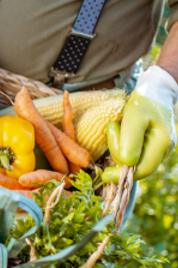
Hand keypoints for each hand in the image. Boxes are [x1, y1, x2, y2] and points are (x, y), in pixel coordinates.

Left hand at [102, 65, 177, 182]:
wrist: (153, 92)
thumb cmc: (144, 102)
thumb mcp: (134, 116)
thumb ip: (130, 139)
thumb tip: (127, 163)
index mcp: (162, 143)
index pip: (143, 170)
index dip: (123, 175)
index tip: (104, 175)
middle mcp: (163, 150)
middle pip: (135, 166)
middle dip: (117, 152)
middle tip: (112, 128)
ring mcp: (157, 150)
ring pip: (131, 160)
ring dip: (118, 146)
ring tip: (116, 126)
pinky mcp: (149, 147)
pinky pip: (132, 154)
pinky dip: (121, 146)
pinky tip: (120, 133)